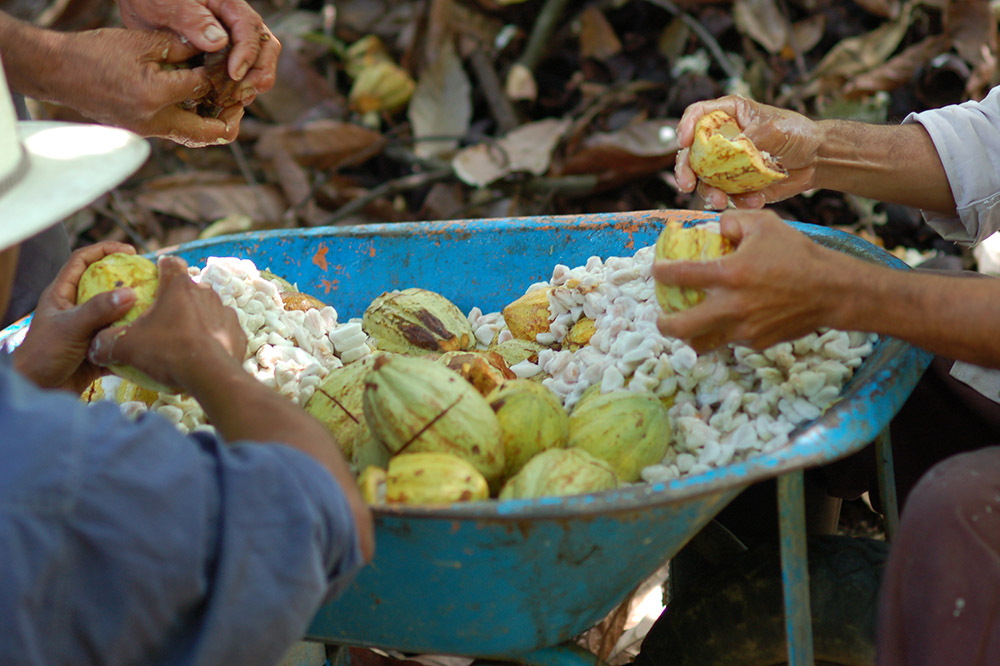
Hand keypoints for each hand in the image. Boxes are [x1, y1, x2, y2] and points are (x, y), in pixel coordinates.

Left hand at [13, 242, 138, 392]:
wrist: (37, 393)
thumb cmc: (43, 356)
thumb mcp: (70, 328)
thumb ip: (98, 310)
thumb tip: (130, 293)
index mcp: (62, 295)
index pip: (81, 261)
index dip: (104, 250)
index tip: (130, 252)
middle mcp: (76, 309)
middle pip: (104, 286)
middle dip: (127, 281)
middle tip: (150, 280)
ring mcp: (87, 330)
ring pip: (115, 315)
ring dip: (135, 313)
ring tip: (156, 309)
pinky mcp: (97, 351)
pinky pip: (120, 341)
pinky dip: (133, 341)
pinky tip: (150, 340)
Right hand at [45, 27, 243, 145]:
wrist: (58, 71)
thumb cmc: (96, 52)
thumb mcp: (142, 42)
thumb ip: (181, 47)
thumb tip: (213, 51)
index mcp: (156, 95)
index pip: (204, 88)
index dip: (217, 74)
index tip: (224, 65)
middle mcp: (154, 120)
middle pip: (210, 133)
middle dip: (230, 120)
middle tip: (239, 104)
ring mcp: (147, 131)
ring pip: (194, 136)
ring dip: (212, 123)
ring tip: (223, 105)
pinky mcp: (142, 132)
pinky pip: (176, 131)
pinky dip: (190, 120)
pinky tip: (196, 103)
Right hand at [88, 255, 247, 392]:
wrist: (211, 375)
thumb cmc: (168, 352)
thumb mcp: (127, 347)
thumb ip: (106, 344)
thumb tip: (94, 348)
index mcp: (179, 287)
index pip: (170, 264)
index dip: (161, 268)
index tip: (154, 277)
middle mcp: (206, 293)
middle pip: (189, 289)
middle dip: (177, 300)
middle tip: (163, 320)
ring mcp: (225, 312)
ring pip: (208, 310)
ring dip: (196, 320)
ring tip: (184, 340)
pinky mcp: (238, 332)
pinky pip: (222, 330)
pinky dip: (213, 338)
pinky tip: (202, 354)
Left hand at [117, 0, 279, 106]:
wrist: (141, 8)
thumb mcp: (166, 4)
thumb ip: (192, 19)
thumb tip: (220, 42)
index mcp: (228, 6)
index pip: (251, 30)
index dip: (247, 54)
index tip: (233, 73)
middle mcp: (237, 26)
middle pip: (265, 50)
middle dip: (258, 75)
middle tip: (240, 94)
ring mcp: (234, 45)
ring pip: (257, 67)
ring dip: (249, 87)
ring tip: (232, 102)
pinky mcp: (224, 62)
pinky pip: (240, 79)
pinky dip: (235, 94)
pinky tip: (222, 104)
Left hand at [653, 210, 850, 351]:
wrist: (831, 290)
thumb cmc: (796, 253)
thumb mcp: (764, 224)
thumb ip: (731, 222)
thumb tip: (709, 229)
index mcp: (729, 273)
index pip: (679, 275)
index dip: (660, 273)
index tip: (656, 271)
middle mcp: (732, 306)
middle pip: (680, 327)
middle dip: (663, 324)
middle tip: (662, 317)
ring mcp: (743, 328)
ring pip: (702, 343)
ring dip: (689, 335)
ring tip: (687, 325)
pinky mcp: (755, 342)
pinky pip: (728, 340)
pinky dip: (721, 332)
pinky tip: (725, 320)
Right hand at [674, 95, 821, 209]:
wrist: (817, 159)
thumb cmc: (798, 133)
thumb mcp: (776, 129)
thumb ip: (751, 137)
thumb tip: (732, 148)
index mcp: (729, 115)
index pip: (699, 114)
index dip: (686, 126)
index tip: (683, 141)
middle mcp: (723, 139)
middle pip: (692, 152)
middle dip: (686, 170)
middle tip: (686, 184)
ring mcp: (727, 164)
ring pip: (705, 179)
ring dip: (709, 192)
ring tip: (721, 201)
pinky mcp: (736, 184)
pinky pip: (728, 195)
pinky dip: (738, 200)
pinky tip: (756, 199)